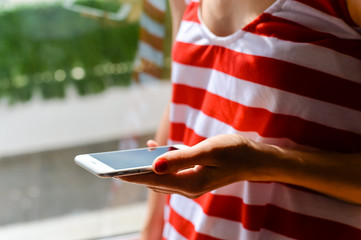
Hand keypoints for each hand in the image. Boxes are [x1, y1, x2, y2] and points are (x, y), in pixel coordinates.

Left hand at [117, 134, 265, 197]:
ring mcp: (191, 184)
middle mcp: (188, 187)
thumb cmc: (234, 151)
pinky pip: (171, 171)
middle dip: (135, 172)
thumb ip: (180, 158)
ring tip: (129, 156)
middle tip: (115, 162)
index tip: (113, 170)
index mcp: (190, 183)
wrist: (254, 159)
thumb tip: (153, 165)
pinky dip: (160, 162)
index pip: (153, 180)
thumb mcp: (208, 151)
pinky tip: (154, 149)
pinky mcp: (193, 176)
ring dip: (146, 167)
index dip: (132, 174)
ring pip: (161, 177)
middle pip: (154, 181)